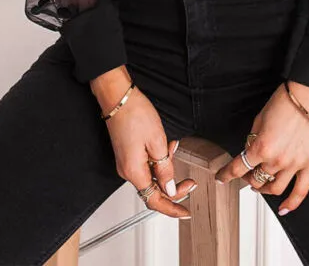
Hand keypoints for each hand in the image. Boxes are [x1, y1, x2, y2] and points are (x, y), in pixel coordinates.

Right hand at [91, 67, 195, 218]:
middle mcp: (127, 170)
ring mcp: (126, 162)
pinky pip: (146, 164)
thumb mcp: (157, 142)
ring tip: (173, 147)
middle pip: (154, 190)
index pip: (154, 201)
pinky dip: (158, 158)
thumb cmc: (134, 114)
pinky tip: (165, 144)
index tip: (185, 212)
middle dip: (173, 186)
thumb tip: (169, 188)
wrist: (118, 96)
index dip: (172, 209)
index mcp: (134, 172)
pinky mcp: (127, 153)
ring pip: (151, 176)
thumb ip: (165, 169)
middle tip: (190, 182)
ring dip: (166, 167)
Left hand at [213, 80, 308, 215]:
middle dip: (247, 177)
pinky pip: (301, 192)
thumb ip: (253, 139)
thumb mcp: (259, 119)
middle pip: (256, 179)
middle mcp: (276, 160)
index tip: (221, 177)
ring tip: (260, 184)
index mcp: (261, 147)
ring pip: (274, 189)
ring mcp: (294, 165)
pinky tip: (283, 208)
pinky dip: (291, 203)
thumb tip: (249, 152)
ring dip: (264, 189)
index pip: (238, 168)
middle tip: (246, 173)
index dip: (226, 174)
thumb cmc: (285, 102)